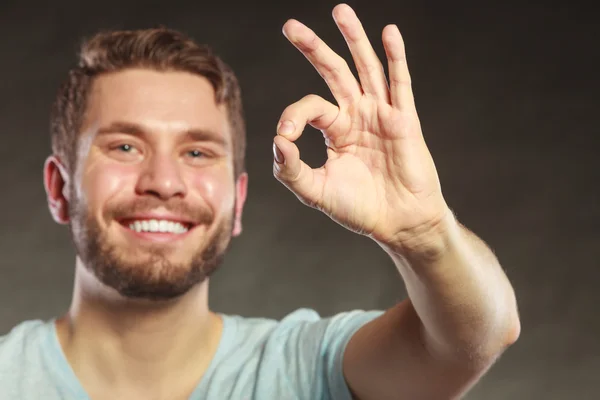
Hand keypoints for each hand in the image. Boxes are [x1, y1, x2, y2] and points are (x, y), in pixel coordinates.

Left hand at [273, 4, 450, 250]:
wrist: (399, 224)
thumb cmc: (359, 209)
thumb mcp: (316, 191)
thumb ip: (290, 170)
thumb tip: (277, 141)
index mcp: (336, 129)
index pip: (309, 106)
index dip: (293, 116)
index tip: (285, 138)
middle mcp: (357, 115)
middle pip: (334, 72)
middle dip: (313, 48)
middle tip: (290, 26)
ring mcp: (382, 114)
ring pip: (366, 68)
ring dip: (354, 39)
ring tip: (340, 11)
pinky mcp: (405, 120)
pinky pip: (400, 84)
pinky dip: (395, 58)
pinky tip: (389, 33)